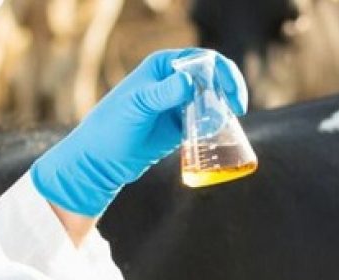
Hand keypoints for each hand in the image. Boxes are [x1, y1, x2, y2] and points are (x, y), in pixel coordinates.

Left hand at [31, 49, 247, 217]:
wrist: (100, 161)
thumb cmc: (112, 128)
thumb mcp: (137, 106)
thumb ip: (163, 93)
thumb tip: (190, 81)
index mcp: (163, 66)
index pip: (203, 60)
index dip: (223, 73)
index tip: (231, 95)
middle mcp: (173, 81)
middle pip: (213, 78)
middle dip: (229, 91)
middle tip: (237, 110)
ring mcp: (179, 104)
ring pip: (213, 100)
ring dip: (223, 110)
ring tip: (223, 126)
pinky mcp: (182, 126)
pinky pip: (207, 121)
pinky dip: (216, 126)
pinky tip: (215, 136)